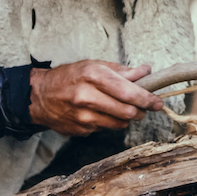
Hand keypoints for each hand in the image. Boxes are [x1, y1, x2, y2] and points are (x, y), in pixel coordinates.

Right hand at [28, 60, 162, 135]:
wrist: (38, 96)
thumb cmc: (70, 77)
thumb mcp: (94, 65)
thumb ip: (122, 71)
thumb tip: (146, 71)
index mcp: (92, 76)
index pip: (128, 92)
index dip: (147, 99)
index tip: (158, 102)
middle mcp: (86, 97)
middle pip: (126, 111)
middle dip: (141, 111)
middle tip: (146, 107)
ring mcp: (82, 116)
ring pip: (118, 124)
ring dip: (128, 118)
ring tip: (125, 108)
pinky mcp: (79, 130)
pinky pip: (105, 129)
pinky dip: (111, 122)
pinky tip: (104, 113)